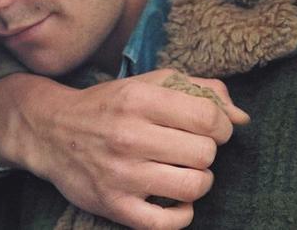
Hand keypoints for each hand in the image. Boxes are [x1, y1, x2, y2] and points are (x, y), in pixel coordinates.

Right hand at [0, 70, 248, 228]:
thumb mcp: (154, 81)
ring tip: (189, 169)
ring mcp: (121, 174)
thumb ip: (203, 90)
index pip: (208, 117)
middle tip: (196, 146)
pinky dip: (183, 211)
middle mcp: (131, 136)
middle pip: (205, 153)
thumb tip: (242, 117)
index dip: (222, 124)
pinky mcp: (114, 206)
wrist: (55, 131)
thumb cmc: (113, 103)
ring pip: (193, 186)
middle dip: (209, 150)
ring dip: (201, 179)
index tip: (215, 127)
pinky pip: (168, 223)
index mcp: (142, 99)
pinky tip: (177, 196)